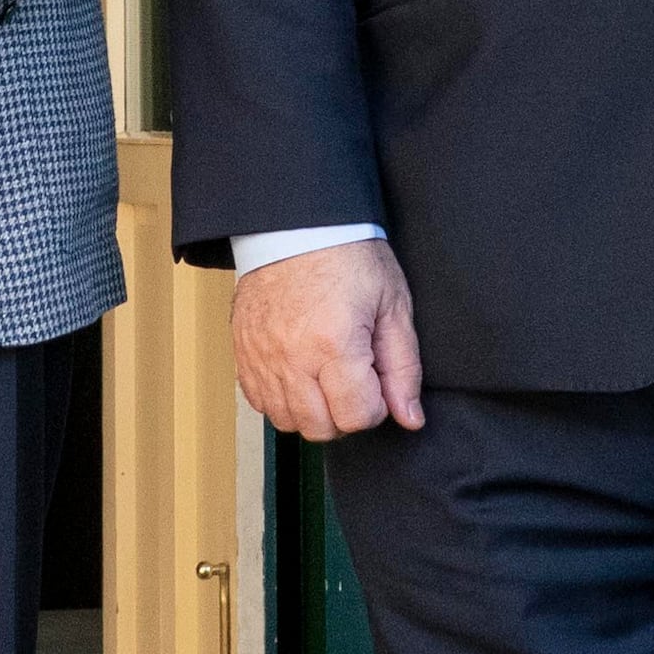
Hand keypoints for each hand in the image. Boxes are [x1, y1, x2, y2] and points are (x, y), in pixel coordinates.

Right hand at [232, 240, 423, 440]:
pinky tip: (300, 374)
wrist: (295, 224)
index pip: (358, 417)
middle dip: (346, 413)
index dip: (377, 406)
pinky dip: (282, 399)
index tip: (377, 378)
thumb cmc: (347, 256)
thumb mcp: (392, 304)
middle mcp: (292, 357)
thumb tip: (410, 418)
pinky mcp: (243, 353)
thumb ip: (403, 367)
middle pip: (320, 428)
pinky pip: (260, 403)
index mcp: (334, 344)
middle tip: (355, 379)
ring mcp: (261, 358)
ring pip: (287, 422)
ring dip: (313, 411)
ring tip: (326, 376)